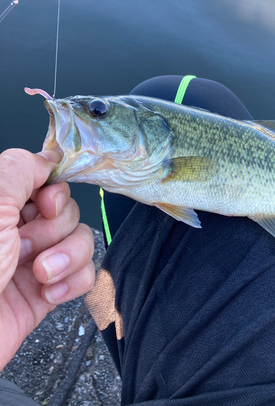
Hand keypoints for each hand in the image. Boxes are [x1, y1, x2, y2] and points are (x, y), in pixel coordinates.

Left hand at [0, 149, 94, 369]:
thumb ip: (20, 169)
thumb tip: (49, 159)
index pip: (45, 180)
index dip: (53, 191)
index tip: (45, 205)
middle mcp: (14, 229)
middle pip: (67, 210)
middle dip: (54, 229)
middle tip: (24, 246)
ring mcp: (32, 260)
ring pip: (80, 239)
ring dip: (67, 256)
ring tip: (39, 274)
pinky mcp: (46, 290)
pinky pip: (83, 273)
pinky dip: (73, 281)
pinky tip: (49, 291)